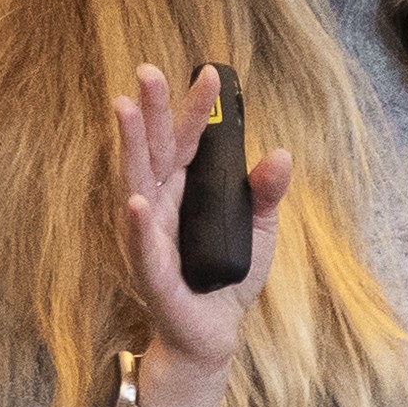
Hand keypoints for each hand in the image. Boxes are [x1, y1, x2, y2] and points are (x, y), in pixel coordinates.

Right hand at [102, 56, 276, 404]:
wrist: (213, 335)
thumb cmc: (227, 278)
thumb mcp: (257, 230)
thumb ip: (266, 192)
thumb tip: (281, 153)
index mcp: (185, 190)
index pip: (190, 141)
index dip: (197, 108)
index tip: (210, 72)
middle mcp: (161, 206)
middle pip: (156, 150)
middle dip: (152, 111)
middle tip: (147, 71)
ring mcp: (151, 237)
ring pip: (139, 183)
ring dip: (131, 147)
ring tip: (126, 109)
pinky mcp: (153, 273)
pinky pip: (144, 246)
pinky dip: (140, 224)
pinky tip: (139, 200)